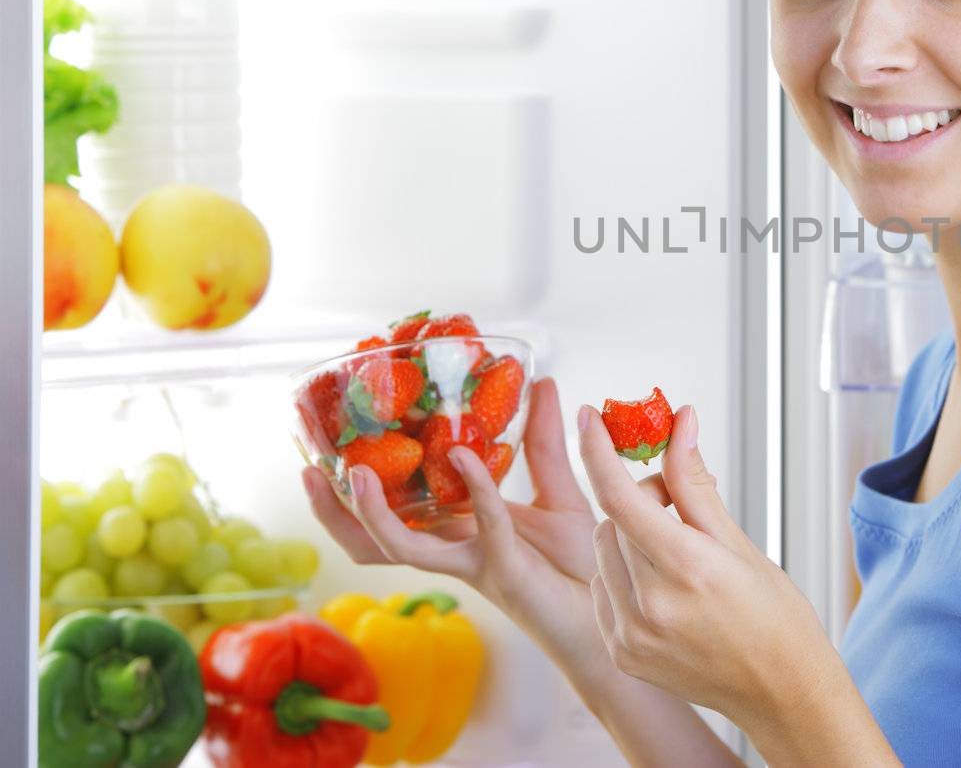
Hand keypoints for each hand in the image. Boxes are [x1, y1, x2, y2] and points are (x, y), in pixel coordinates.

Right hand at [303, 376, 625, 686]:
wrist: (614, 611)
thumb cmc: (582, 563)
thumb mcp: (559, 491)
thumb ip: (542, 442)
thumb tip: (539, 382)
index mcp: (457, 531)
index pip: (392, 513)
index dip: (355, 488)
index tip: (334, 442)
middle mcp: (454, 551)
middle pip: (372, 541)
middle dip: (333, 511)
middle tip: (311, 468)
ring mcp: (474, 565)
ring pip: (402, 549)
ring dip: (372, 515)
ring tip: (356, 475)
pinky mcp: (506, 572)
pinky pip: (482, 529)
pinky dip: (474, 490)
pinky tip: (465, 458)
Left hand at [577, 401, 837, 729]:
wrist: (783, 692)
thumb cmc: (775, 616)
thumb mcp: (739, 542)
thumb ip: (695, 482)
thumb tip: (680, 423)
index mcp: (686, 569)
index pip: (621, 497)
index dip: (598, 451)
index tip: (588, 418)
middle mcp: (650, 606)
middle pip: (614, 521)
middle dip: (640, 501)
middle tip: (680, 508)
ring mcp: (631, 636)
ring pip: (603, 553)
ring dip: (628, 539)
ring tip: (675, 554)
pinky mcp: (622, 654)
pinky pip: (603, 589)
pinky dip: (622, 574)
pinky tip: (660, 587)